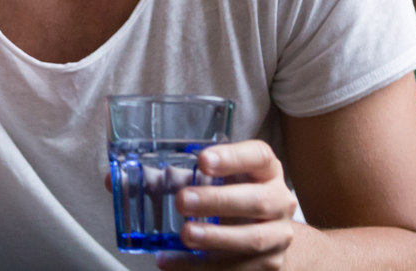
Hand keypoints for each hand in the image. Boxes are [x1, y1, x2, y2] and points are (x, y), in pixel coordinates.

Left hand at [157, 141, 297, 269]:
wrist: (268, 234)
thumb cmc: (235, 196)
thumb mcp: (220, 180)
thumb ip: (186, 176)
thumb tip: (136, 181)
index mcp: (267, 171)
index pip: (259, 156)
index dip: (232, 158)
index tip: (203, 161)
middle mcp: (279, 202)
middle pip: (257, 200)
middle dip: (218, 201)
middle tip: (182, 200)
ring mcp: (278, 237)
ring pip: (252, 239)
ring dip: (215, 238)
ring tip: (185, 235)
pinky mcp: (269, 266)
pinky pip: (238, 269)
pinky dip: (203, 267)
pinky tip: (175, 262)